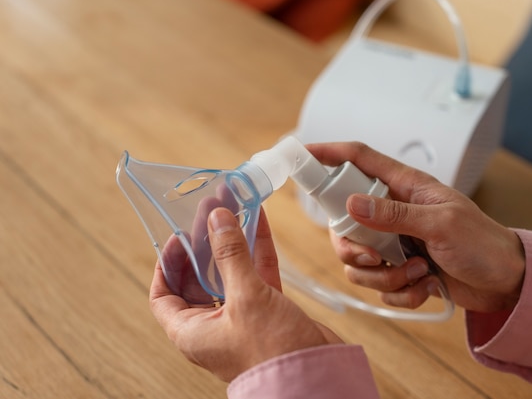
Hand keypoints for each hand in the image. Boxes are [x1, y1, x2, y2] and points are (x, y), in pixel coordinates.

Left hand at [150, 206, 341, 381]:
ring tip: (232, 208)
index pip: (164, 295)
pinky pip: (257, 274)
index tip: (177, 237)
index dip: (167, 264)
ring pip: (231, 272)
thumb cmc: (271, 352)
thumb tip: (216, 219)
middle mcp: (213, 324)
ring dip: (232, 242)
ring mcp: (241, 316)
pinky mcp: (267, 310)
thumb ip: (231, 255)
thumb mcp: (246, 297)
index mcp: (192, 331)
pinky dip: (257, 249)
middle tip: (209, 213)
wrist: (315, 376)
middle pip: (199, 278)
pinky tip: (258, 222)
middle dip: (204, 244)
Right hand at [307, 142, 525, 312]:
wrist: (507, 283)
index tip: (301, 153)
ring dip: (385, 277)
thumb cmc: (484, 243)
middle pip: (344, 223)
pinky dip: (399, 293)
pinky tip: (425, 286)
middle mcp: (393, 214)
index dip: (329, 153)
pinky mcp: (400, 271)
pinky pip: (378, 286)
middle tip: (378, 257)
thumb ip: (395, 215)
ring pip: (358, 261)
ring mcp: (394, 243)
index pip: (359, 160)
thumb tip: (351, 205)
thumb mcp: (442, 224)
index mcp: (405, 188)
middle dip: (355, 248)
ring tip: (418, 272)